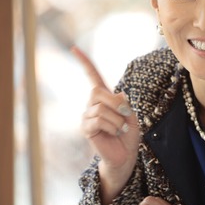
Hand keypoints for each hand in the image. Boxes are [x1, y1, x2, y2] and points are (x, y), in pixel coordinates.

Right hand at [71, 46, 140, 204]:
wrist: (125, 155)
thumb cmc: (128, 134)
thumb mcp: (130, 113)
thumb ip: (122, 102)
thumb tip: (115, 95)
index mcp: (103, 97)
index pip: (92, 75)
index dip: (84, 62)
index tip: (73, 48)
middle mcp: (91, 104)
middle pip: (98, 91)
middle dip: (116, 103)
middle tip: (126, 115)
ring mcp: (87, 116)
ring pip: (101, 108)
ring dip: (117, 119)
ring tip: (120, 129)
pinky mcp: (86, 129)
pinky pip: (98, 120)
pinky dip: (112, 127)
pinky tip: (114, 133)